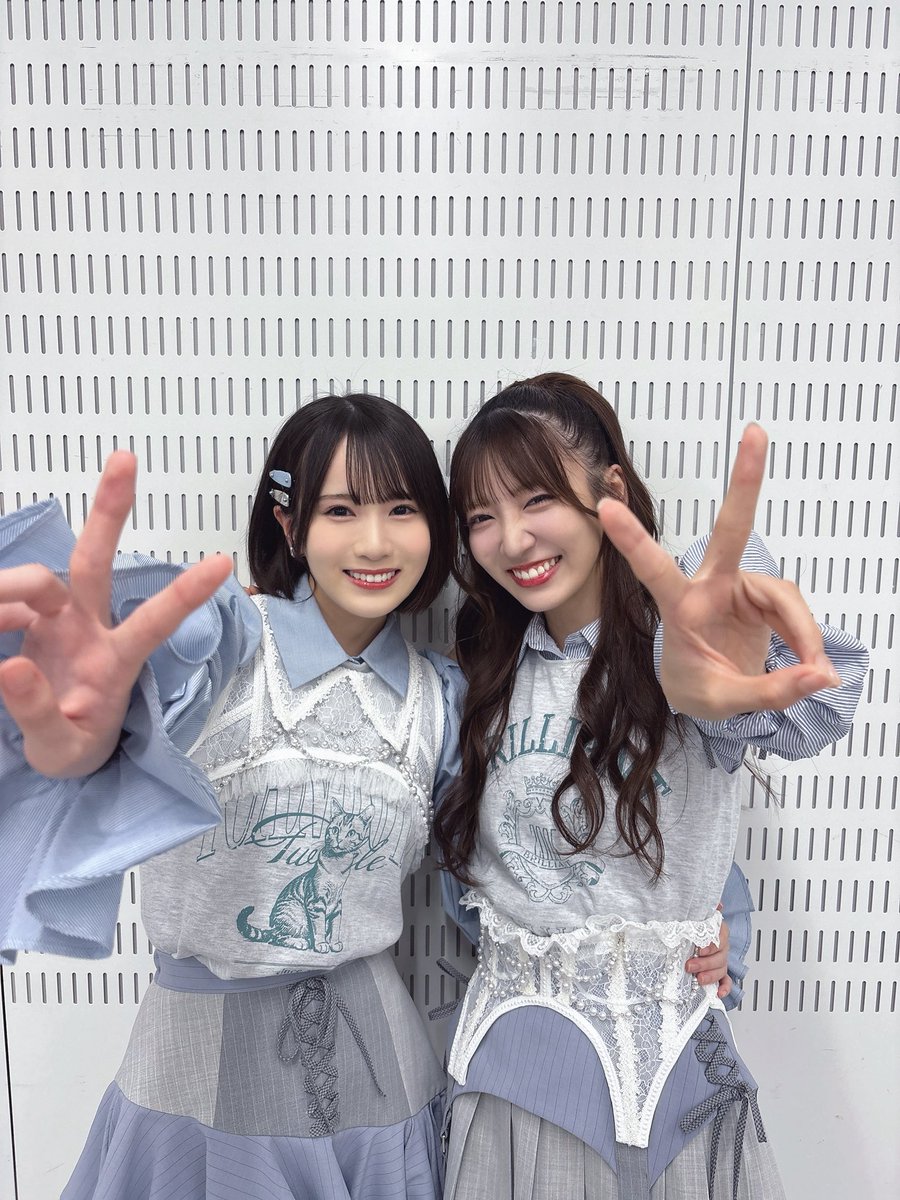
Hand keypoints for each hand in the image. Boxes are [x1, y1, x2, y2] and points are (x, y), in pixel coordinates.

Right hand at [0, 452, 232, 777]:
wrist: (55, 750)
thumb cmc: (75, 745)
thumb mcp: (60, 748)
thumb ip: (36, 712)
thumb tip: (10, 666)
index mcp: (115, 662)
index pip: (154, 622)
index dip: (185, 593)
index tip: (222, 564)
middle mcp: (89, 628)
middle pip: (96, 561)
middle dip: (110, 509)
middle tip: (125, 459)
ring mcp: (58, 621)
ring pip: (41, 577)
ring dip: (14, 586)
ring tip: (1, 625)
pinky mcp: (28, 622)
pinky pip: (7, 603)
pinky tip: (0, 630)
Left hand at [597, 424, 839, 719]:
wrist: (704, 693)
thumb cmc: (697, 688)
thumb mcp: (724, 702)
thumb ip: (770, 690)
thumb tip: (820, 674)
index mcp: (681, 608)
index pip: (653, 569)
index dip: (632, 539)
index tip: (606, 506)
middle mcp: (710, 586)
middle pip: (730, 529)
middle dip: (745, 481)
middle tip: (754, 431)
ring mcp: (739, 587)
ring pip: (784, 596)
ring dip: (803, 634)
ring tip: (812, 674)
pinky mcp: (763, 596)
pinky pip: (796, 613)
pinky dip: (808, 641)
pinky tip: (811, 667)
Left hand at [686, 910, 731, 999]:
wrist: (691, 935)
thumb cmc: (693, 926)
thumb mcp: (696, 915)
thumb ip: (703, 909)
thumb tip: (717, 903)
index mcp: (717, 931)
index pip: (720, 937)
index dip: (711, 945)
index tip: (699, 949)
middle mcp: (721, 947)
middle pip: (720, 956)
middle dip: (705, 963)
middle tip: (690, 966)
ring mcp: (721, 961)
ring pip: (721, 969)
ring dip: (711, 976)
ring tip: (699, 979)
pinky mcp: (719, 973)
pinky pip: (726, 982)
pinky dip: (724, 988)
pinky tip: (718, 993)